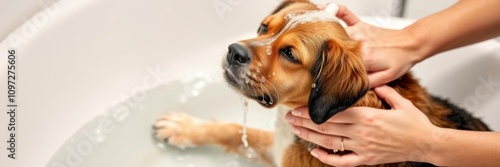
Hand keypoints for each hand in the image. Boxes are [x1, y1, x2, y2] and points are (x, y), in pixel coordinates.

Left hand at [286, 86, 439, 165]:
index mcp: (367, 116)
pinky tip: (315, 152)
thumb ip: (384, 90)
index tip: (298, 107)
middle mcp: (362, 133)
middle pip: (326, 127)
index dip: (313, 111)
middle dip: (304, 122)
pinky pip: (342, 161)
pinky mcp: (366, 159)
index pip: (333, 113)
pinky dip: (327, 158)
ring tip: (295, 130)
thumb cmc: (414, 123)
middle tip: (289, 118)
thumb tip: (373, 80)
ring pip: (330, 143)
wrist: (426, 144)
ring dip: (310, 137)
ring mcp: (363, 147)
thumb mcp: (400, 102)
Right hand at [320, 4, 424, 87]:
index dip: (328, 70)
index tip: (318, 75)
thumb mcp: (386, 78)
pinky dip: (335, 10)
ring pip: (336, 32)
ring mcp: (358, 32)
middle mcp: (358, 42)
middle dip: (322, 52)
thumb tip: (350, 91)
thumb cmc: (400, 60)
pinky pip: (346, 14)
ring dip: (325, 34)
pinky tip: (324, 8)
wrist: (412, 44)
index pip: (339, 64)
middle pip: (334, 47)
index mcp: (363, 57)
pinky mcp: (361, 25)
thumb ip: (367, 85)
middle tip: (308, 58)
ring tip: (310, 37)